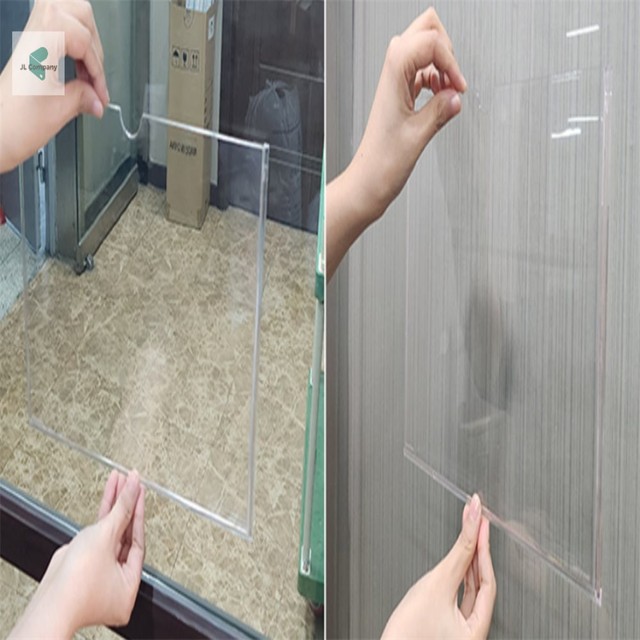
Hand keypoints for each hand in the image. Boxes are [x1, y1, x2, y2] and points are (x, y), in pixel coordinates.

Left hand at [0, 0, 108, 172]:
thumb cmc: (11, 126)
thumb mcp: (57, 114)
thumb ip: (83, 98)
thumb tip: (97, 98)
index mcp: (38, 47)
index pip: (81, 36)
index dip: (97, 66)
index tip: (99, 90)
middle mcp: (32, 38)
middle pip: (76, 11)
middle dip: (95, 44)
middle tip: (96, 73)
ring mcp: (28, 42)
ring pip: (66, 16)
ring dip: (85, 43)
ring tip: (88, 72)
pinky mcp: (28, 52)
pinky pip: (56, 33)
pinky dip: (72, 50)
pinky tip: (77, 74)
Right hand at [9, 470, 144, 638]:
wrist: (47, 601)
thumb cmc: (77, 584)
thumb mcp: (106, 537)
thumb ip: (122, 509)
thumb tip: (134, 488)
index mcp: (129, 586)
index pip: (138, 539)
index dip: (138, 511)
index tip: (139, 490)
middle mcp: (115, 583)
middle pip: (125, 535)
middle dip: (127, 505)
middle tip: (131, 482)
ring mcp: (97, 574)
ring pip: (110, 533)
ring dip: (114, 505)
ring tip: (119, 481)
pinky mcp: (81, 565)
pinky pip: (97, 536)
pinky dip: (102, 516)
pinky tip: (107, 496)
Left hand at [352, 7, 466, 217]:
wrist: (368, 183)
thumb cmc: (382, 164)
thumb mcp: (418, 137)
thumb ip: (440, 111)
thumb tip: (457, 95)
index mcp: (392, 78)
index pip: (428, 41)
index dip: (450, 61)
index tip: (458, 87)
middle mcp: (392, 75)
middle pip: (423, 30)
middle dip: (446, 48)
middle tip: (453, 78)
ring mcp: (395, 83)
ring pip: (423, 47)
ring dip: (442, 63)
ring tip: (449, 90)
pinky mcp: (400, 95)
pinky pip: (421, 70)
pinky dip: (436, 77)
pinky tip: (441, 97)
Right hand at [381, 494, 495, 639]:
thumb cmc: (407, 633)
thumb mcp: (439, 583)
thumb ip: (459, 551)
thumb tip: (473, 522)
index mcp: (479, 631)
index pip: (487, 579)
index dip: (484, 546)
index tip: (479, 520)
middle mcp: (473, 633)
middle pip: (480, 583)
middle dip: (477, 549)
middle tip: (476, 519)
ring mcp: (459, 630)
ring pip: (470, 588)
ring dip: (469, 558)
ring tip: (470, 531)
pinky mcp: (445, 625)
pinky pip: (459, 594)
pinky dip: (459, 573)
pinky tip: (459, 557)